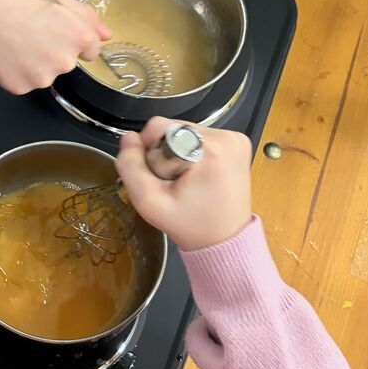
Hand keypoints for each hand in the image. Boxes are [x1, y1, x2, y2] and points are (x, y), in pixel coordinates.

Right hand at [0, 0, 109, 94]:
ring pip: (45, 74)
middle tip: (30, 31)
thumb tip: (106, 34)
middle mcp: (65, 61)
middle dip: (53, 51)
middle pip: (66, 63)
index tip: (56, 31)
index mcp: (79, 36)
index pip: (91, 50)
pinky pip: (24, 82)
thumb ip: (87, 17)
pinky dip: (16, 71)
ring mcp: (42, 78)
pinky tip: (6, 53)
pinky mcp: (20, 87)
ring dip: (34, 63)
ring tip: (15, 40)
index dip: (72, 39)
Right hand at [116, 117, 251, 250]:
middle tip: (174, 182)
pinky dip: (193, 153)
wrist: (225, 241)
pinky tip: (199, 175)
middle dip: (166, 153)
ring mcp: (236, 138)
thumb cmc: (190, 225)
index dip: (150, 154)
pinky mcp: (238, 142)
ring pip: (185, 131)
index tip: (163, 179)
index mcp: (209, 149)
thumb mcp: (149, 203)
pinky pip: (201, 136)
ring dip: (179, 152)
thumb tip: (128, 138)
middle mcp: (227, 137)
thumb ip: (131, 167)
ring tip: (187, 181)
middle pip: (173, 127)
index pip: (158, 127)